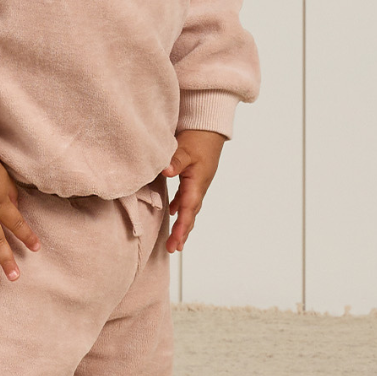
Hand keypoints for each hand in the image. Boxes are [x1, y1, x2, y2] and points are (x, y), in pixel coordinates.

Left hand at [163, 129, 225, 252]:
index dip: (182, 227)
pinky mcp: (194, 177)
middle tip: (173, 248)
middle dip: (183, 232)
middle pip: (190, 214)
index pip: (188, 209)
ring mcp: (198, 183)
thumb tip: (166, 171)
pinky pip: (187, 198)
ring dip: (183, 224)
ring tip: (175, 239)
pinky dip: (180, 208)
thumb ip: (175, 161)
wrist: (210, 126)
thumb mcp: (185, 148)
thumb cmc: (199, 137)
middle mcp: (199, 186)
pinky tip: (172, 211)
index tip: (176, 242)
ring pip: (189, 208)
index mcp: (197, 183)